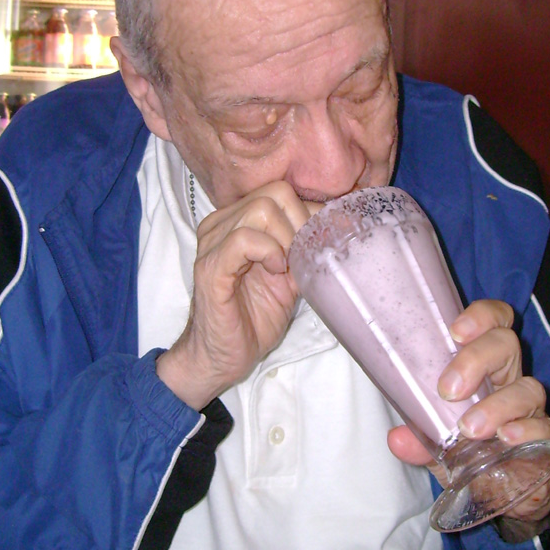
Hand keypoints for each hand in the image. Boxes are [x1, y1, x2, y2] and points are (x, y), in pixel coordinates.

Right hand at [157, 181, 312, 409]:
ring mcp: (212, 243)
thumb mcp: (289, 274)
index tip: (318, 244)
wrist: (222, 357)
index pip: (281, 191)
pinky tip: (275, 271)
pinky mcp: (210, 267)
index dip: (309, 215)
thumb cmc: (253, 317)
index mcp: (236, 220)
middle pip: (275, 194)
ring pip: (261, 210)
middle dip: (300, 224)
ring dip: (285, 239)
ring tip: (285, 268)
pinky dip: (268, 251)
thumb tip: (339, 224)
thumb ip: (304, 246)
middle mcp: (220, 224)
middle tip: (300, 257)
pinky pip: (243, 238)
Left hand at [387, 299, 549, 526]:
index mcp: (484, 366)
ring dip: (497, 405)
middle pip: (506, 344)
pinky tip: (506, 438)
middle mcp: (509, 379)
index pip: (493, 321)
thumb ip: (419, 439)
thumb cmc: (469, 451)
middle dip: (476, 359)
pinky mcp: (545, 440)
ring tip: (470, 428)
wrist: (503, 494)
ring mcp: (530, 409)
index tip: (455, 332)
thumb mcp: (437, 445)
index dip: (481, 316)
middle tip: (449, 390)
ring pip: (527, 388)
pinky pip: (545, 428)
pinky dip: (526, 430)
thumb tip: (396, 439)